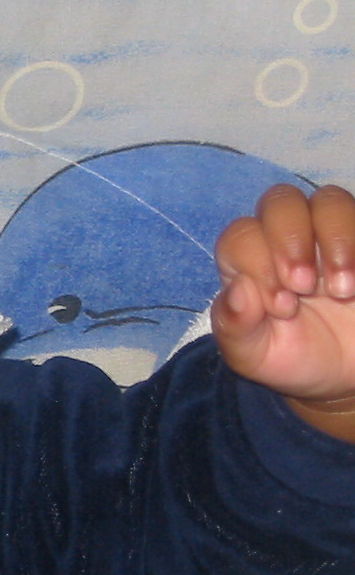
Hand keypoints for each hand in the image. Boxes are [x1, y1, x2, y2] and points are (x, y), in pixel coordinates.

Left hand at [213, 184, 354, 438]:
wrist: (341, 374)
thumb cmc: (288, 356)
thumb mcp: (251, 354)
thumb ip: (234, 325)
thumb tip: (238, 287)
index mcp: (248, 260)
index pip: (241, 235)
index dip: (257, 263)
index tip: (281, 307)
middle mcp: (287, 237)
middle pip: (280, 201)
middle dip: (290, 239)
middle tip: (303, 286)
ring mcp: (330, 234)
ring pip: (328, 200)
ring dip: (334, 239)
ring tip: (340, 291)